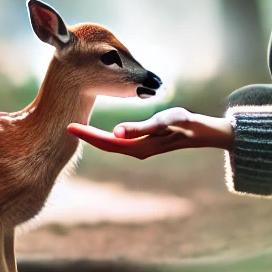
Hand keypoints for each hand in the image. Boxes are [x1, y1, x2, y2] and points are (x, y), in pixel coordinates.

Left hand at [67, 107, 233, 158]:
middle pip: (105, 144)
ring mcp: (141, 147)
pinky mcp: (146, 142)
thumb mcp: (164, 122)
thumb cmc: (185, 124)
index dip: (87, 135)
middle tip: (67, 125)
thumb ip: (140, 128)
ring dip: (95, 137)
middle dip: (86, 136)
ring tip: (79, 128)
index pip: (105, 142)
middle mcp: (136, 149)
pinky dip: (107, 136)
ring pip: (111, 143)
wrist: (204, 132)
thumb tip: (116, 132)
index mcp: (137, 147)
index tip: (69, 127)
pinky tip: (102, 132)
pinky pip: (120, 141)